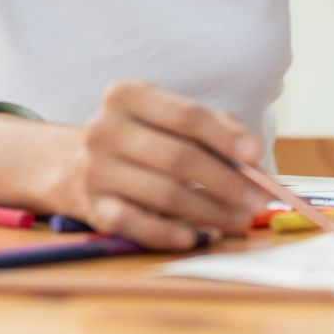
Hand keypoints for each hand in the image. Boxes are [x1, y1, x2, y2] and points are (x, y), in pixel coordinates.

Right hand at [61, 80, 273, 249]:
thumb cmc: (144, 135)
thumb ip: (215, 127)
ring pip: (163, 194)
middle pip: (178, 158)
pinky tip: (193, 238)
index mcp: (129, 95)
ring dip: (209, 211)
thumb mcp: (172, 118)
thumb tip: (253, 159)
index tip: (256, 154)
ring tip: (241, 221)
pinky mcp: (92, 207)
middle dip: (225, 182)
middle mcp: (105, 129)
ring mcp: (95, 169)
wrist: (74, 162)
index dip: (224, 136)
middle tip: (259, 200)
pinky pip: (133, 223)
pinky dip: (165, 233)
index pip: (186, 116)